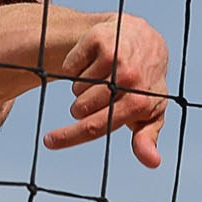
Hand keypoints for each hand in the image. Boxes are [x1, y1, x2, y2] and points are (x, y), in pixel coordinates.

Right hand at [42, 13, 170, 167]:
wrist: (144, 39)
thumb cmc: (145, 83)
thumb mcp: (151, 111)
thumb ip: (147, 138)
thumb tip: (153, 162)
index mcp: (139, 102)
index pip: (95, 125)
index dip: (68, 137)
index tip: (48, 141)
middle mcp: (129, 78)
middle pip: (80, 108)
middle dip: (83, 108)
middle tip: (100, 96)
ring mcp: (114, 56)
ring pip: (75, 87)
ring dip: (83, 86)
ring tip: (102, 77)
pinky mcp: (99, 39)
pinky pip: (70, 66)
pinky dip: (77, 67)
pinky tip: (95, 60)